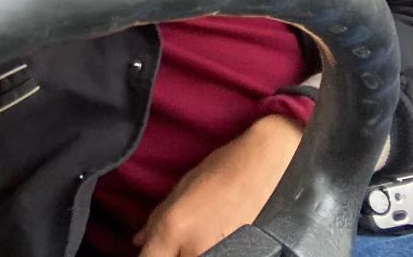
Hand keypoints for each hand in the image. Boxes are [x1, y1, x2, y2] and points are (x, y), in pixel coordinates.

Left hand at [135, 114, 302, 256]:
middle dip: (173, 253)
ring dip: (193, 252)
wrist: (272, 164)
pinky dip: (216, 252)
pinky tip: (221, 241)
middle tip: (183, 240)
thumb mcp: (184, 188)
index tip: (157, 250)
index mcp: (172, 228)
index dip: (151, 254)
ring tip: (206, 235)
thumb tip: (140, 241)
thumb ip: (157, 220)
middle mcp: (194, 249)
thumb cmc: (227, 168)